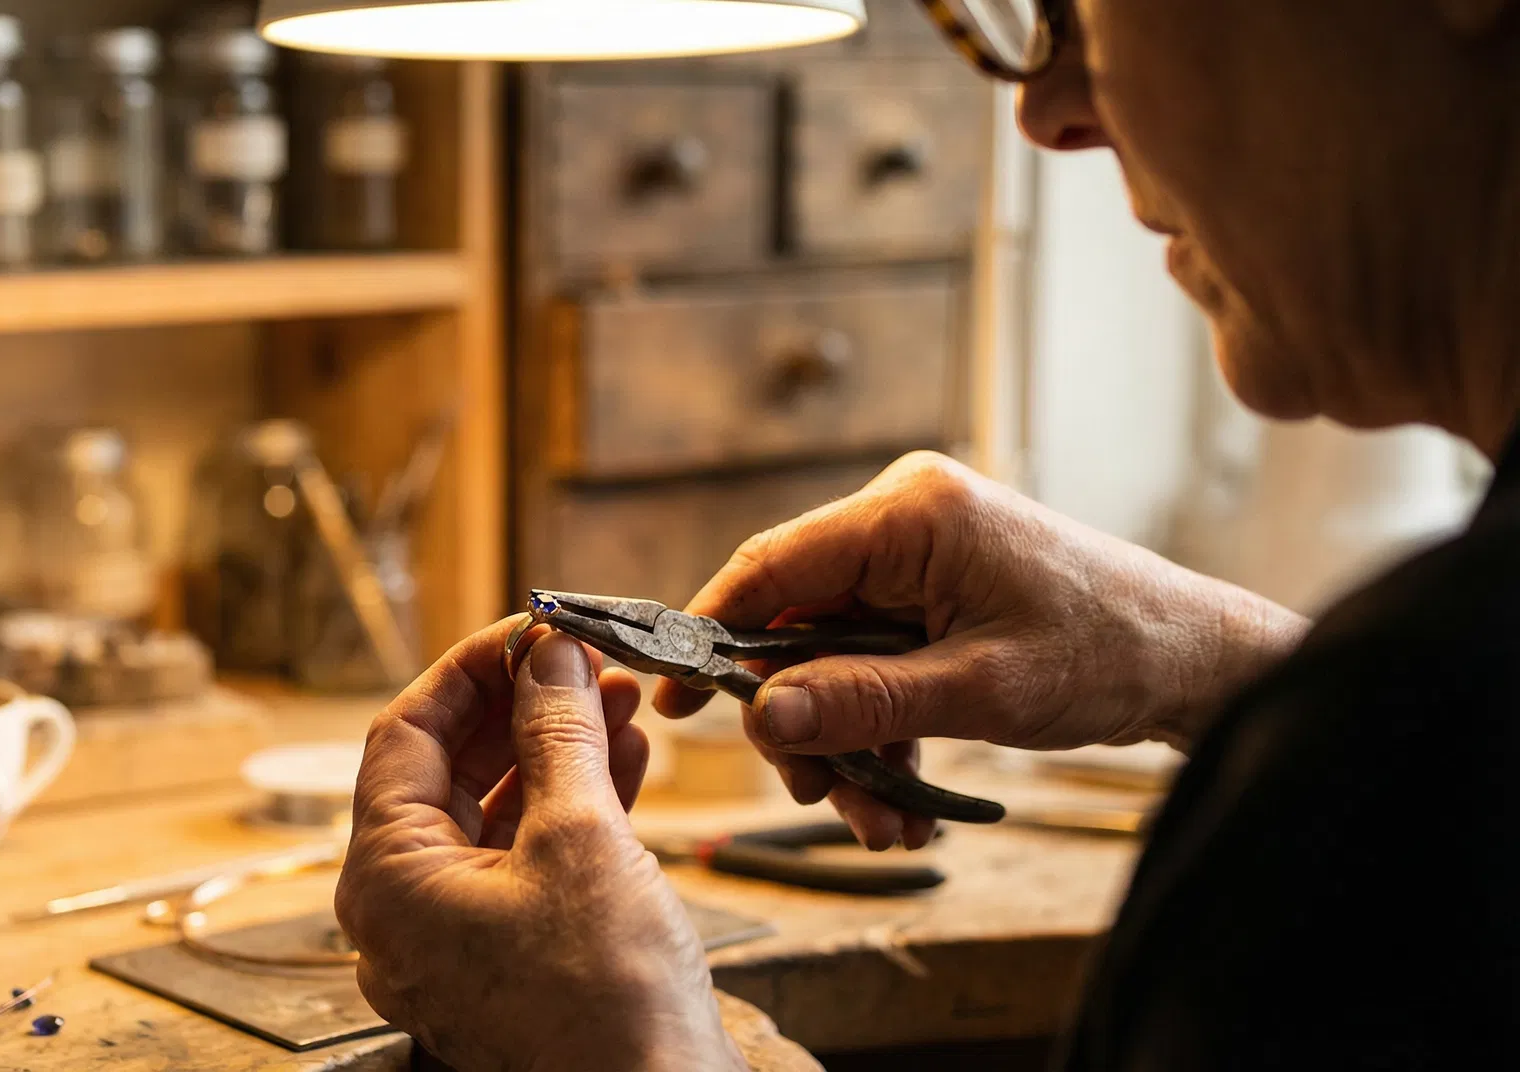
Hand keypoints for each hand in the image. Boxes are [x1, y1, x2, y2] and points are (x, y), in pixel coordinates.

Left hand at [337, 619, 747, 1071]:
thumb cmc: (605, 1001)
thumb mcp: (581, 836)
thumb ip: (556, 732)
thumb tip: (546, 654)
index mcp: (387, 879)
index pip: (404, 735)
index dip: (469, 669)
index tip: (529, 628)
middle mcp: (405, 911)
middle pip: (447, 771)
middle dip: (522, 706)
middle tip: (580, 658)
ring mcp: (456, 939)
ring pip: (494, 813)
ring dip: (556, 749)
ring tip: (617, 698)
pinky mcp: (510, 958)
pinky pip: (524, 860)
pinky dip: (571, 806)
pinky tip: (626, 761)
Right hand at [657, 452, 1307, 850]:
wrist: (1201, 661)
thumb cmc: (1109, 654)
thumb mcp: (979, 691)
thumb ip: (865, 702)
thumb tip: (763, 719)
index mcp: (910, 512)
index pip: (772, 566)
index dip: (712, 634)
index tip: (673, 705)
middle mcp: (904, 519)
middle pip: (799, 622)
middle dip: (802, 720)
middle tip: (812, 796)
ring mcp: (921, 557)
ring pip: (834, 656)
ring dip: (847, 741)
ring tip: (880, 821)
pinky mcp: (937, 594)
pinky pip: (875, 663)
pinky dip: (881, 730)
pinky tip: (903, 801)